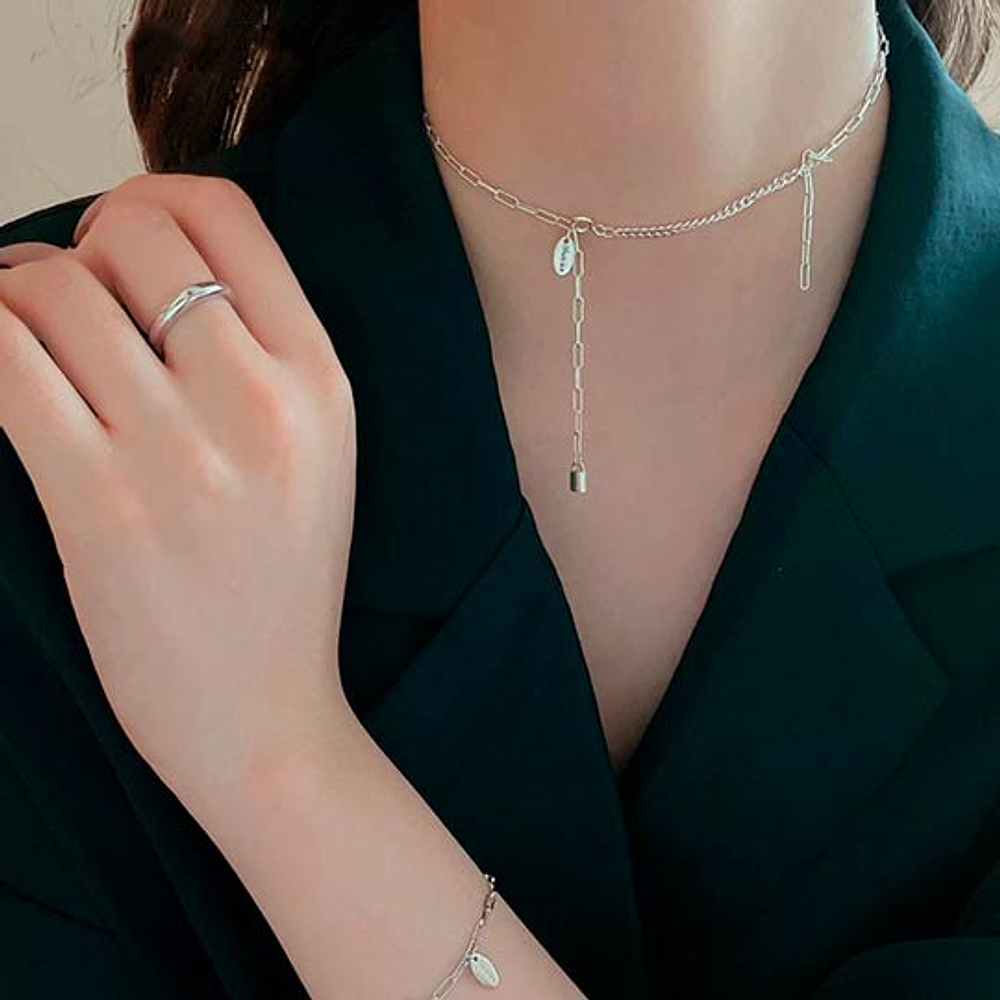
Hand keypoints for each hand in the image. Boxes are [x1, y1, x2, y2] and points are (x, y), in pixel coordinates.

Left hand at [0, 175, 357, 812]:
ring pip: (53, 293)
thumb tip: (135, 258)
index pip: (224, 213)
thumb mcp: (316, 454)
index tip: (118, 247)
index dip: (150, 200)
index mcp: (320, 380)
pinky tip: (1, 381)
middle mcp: (260, 401)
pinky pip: (3, 368)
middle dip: (76, 248)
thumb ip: (255, 354)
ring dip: (12, 302)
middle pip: (133, 232)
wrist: (268, 717)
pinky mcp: (103, 507)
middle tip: (64, 304)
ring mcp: (182, 454)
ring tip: (24, 349)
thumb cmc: (280, 585)